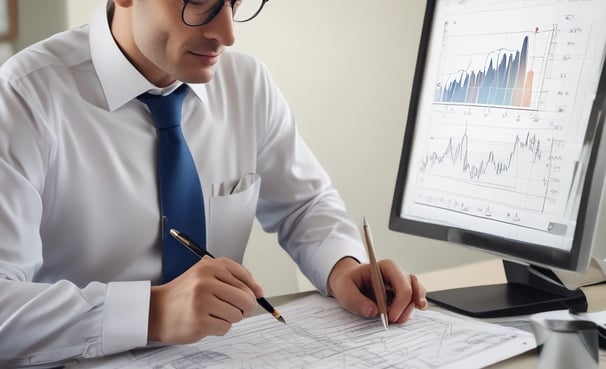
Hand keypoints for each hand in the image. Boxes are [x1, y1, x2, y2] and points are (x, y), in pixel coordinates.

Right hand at [148, 256, 263, 343]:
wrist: (156, 311)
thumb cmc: (184, 294)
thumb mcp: (204, 275)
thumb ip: (232, 278)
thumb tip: (259, 291)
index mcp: (208, 266)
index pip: (244, 276)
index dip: (253, 288)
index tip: (256, 294)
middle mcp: (205, 281)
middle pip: (245, 298)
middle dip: (245, 307)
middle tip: (236, 308)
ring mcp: (202, 302)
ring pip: (237, 315)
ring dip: (230, 318)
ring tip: (214, 313)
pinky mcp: (199, 321)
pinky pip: (225, 328)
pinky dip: (220, 328)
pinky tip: (206, 322)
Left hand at [327, 257, 427, 323]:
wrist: (346, 282)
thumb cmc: (346, 282)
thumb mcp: (344, 289)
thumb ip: (356, 300)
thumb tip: (374, 312)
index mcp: (385, 267)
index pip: (401, 282)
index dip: (400, 301)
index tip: (390, 316)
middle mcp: (396, 273)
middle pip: (412, 288)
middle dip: (406, 307)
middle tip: (393, 321)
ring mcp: (400, 283)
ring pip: (416, 293)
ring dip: (411, 308)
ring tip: (399, 320)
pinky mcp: (400, 293)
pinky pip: (414, 297)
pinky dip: (416, 305)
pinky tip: (418, 309)